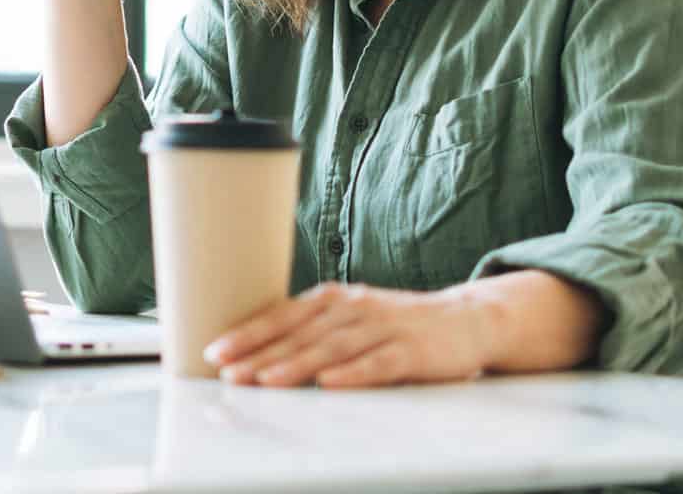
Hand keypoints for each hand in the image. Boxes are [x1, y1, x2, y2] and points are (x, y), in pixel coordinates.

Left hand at [206, 272, 606, 388]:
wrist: (467, 319)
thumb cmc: (397, 324)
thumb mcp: (351, 317)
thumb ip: (312, 329)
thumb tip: (256, 352)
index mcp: (333, 299)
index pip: (282, 315)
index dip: (248, 333)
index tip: (215, 350)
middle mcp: (353, 308)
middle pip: (300, 332)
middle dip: (261, 352)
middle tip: (228, 370)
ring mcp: (383, 327)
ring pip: (332, 348)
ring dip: (296, 364)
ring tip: (265, 380)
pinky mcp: (412, 351)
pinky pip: (379, 364)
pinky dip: (353, 374)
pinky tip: (329, 385)